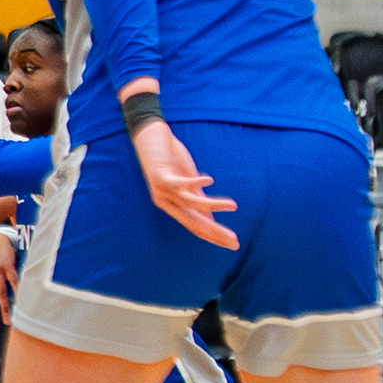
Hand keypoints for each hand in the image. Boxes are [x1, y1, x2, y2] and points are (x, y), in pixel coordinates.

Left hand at [131, 118, 237, 248]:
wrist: (147, 138)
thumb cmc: (169, 160)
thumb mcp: (187, 184)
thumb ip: (198, 200)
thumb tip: (210, 218)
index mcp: (174, 206)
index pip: (196, 227)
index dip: (213, 237)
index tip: (233, 245)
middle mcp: (167, 202)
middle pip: (194, 222)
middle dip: (215, 232)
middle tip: (234, 242)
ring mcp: (163, 190)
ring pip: (190, 203)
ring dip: (213, 205)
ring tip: (233, 205)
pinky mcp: (161, 175)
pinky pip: (179, 182)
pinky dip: (194, 182)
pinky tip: (209, 180)